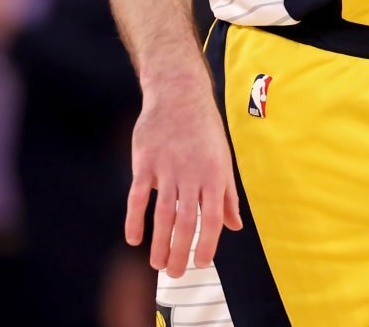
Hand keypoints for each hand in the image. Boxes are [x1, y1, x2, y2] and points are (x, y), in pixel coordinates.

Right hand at [123, 79, 242, 277]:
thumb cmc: (204, 128)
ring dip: (159, 242)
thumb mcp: (223, 158)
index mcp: (214, 175)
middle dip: (180, 252)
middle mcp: (191, 175)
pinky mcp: (145, 162)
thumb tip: (235, 225)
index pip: (212, 219)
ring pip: (162, 214)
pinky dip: (134, 219)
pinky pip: (138, 196)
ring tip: (157, 263)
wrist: (179, 93)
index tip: (200, 263)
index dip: (207, 244)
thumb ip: (227, 194)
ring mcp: (167, 169)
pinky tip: (133, 238)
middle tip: (174, 274)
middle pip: (185, 222)